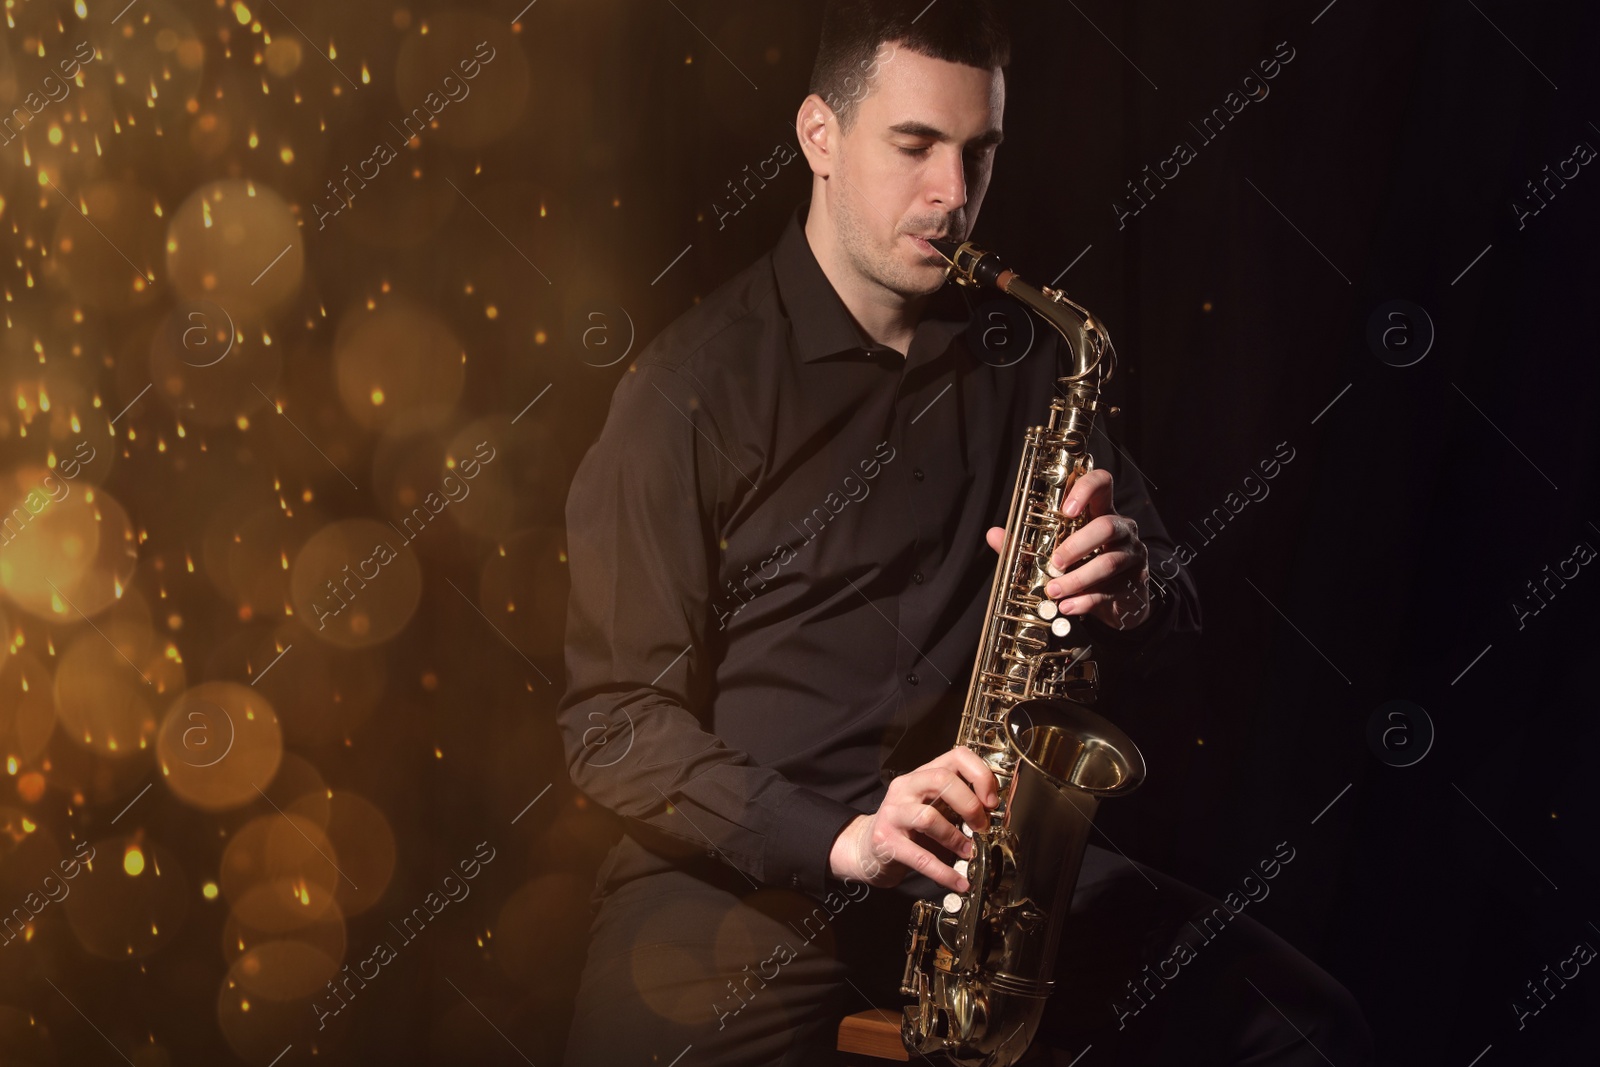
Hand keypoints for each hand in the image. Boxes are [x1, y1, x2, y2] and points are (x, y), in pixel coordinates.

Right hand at [828, 746, 999, 892]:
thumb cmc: (909, 828)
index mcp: (923, 774)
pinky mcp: (886, 841)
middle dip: (970, 804)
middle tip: (982, 827)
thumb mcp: (934, 805)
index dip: (980, 774)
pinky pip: (920, 857)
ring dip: (956, 838)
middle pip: (943, 780)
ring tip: (968, 852)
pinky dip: (944, 872)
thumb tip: (995, 813)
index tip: (992, 800)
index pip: (956, 756)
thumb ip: (959, 803)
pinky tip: (958, 881)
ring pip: (929, 817)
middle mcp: (906, 787)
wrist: (868, 848)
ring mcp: (893, 813)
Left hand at [984, 468, 1151, 630]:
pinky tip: (1067, 606)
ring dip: (1077, 578)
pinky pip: (1109, 591)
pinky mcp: (1134, 582)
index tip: (1065, 510)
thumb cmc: (1086, 564)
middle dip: (1076, 545)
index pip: (1102, 483)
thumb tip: (994, 534)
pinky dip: (1084, 601)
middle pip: (1106, 526)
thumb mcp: (1060, 550)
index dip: (1085, 489)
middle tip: (1054, 562)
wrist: (1122, 600)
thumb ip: (1027, 542)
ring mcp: (1131, 554)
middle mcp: (1121, 528)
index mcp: (1101, 511)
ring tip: (1053, 591)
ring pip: (1109, 561)